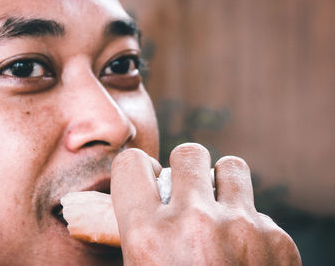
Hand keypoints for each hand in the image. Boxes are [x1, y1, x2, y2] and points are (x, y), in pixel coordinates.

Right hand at [111, 143, 300, 264]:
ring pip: (231, 166)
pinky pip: (258, 210)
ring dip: (222, 182)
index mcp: (147, 237)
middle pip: (188, 153)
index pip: (131, 164)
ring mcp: (241, 228)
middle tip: (188, 192)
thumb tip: (127, 210)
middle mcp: (194, 224)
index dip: (137, 169)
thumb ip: (136, 237)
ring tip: (219, 206)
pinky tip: (246, 252)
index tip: (148, 179)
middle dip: (186, 169)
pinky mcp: (277, 239)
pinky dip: (249, 223)